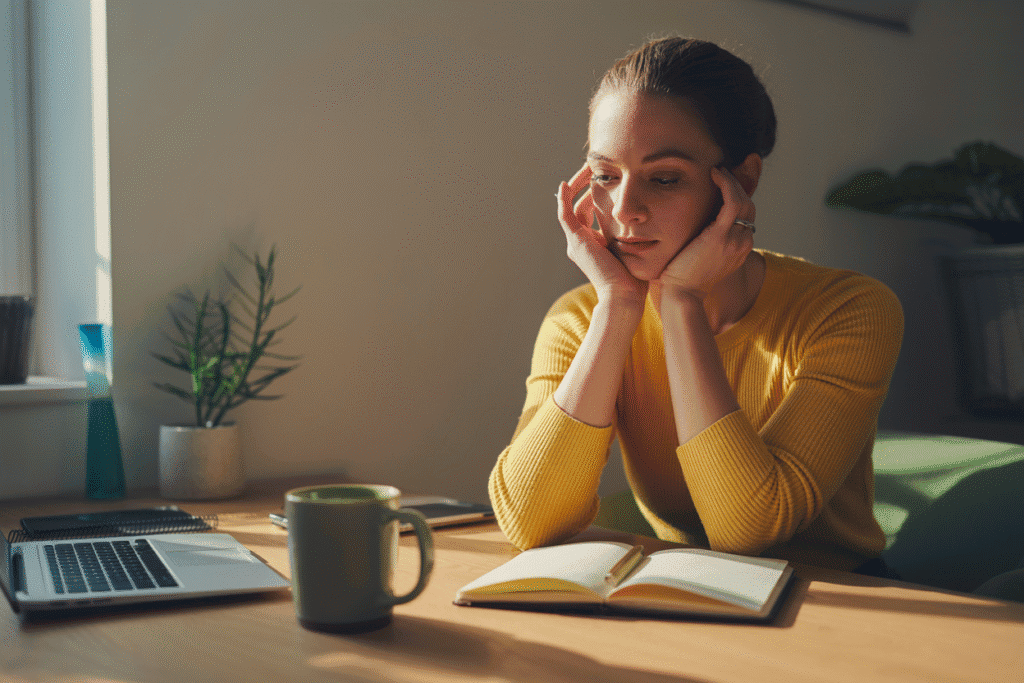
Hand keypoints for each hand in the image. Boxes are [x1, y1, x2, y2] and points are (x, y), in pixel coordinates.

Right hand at [557, 164, 646, 305]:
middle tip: (597, 168)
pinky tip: (567, 183)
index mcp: (596, 245)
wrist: (624, 296)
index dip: (599, 195)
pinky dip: (564, 199)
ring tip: (587, 168)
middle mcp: (582, 243)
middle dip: (588, 186)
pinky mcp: (575, 241)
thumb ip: (639, 236)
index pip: (593, 213)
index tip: (611, 178)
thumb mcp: (637, 250)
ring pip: (570, 206)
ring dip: (578, 185)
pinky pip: (564, 214)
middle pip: (581, 206)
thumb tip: (655, 222)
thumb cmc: (636, 279)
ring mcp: (576, 242)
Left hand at [654, 167, 755, 304]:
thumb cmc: (683, 278)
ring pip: (743, 200)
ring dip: (731, 181)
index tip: (722, 185)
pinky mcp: (721, 235)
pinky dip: (726, 183)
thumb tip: (697, 226)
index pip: (746, 216)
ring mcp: (735, 239)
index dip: (736, 196)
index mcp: (741, 248)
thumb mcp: (701, 256)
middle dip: (736, 185)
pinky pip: (732, 201)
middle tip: (720, 173)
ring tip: (717, 172)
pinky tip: (714, 174)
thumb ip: (706, 240)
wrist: (682, 295)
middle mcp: (744, 243)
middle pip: (748, 205)